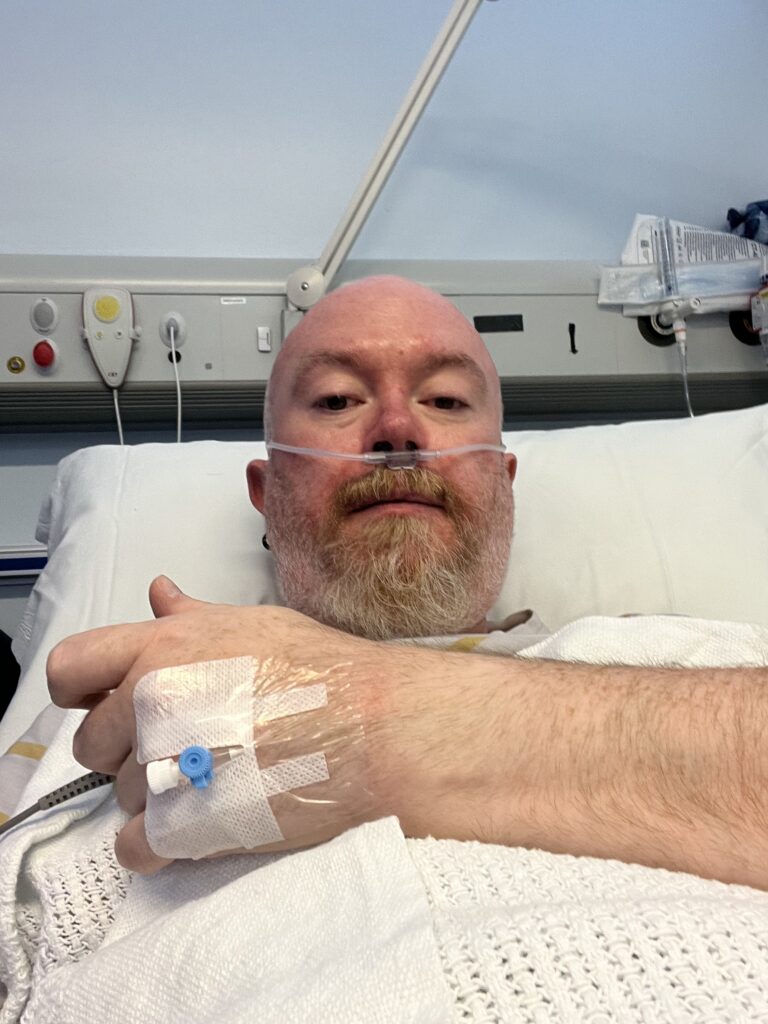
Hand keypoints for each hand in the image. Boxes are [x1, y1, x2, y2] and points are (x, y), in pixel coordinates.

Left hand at [47, 576, 384, 873]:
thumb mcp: (252, 624)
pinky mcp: (184, 827)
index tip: (103, 702)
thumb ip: (190, 616)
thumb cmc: (323, 671)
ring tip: (217, 778)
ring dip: (157, 795)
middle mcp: (150, 703)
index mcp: (161, 649)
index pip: (69, 668)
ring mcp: (164, 766)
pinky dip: (159, 844)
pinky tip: (199, 823)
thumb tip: (158, 594)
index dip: (80, 690)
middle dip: (128, 748)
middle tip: (185, 746)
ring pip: (123, 795)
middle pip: (92, 742)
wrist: (373, 729)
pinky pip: (134, 847)